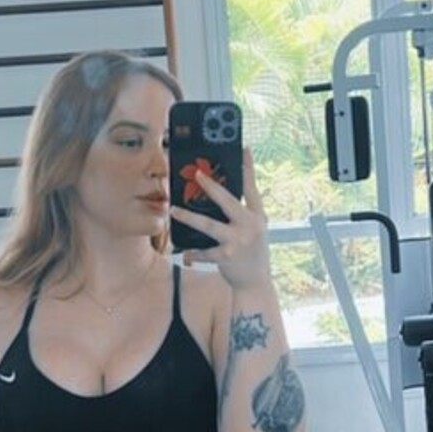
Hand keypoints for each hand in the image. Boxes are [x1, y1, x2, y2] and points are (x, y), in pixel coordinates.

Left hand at [170, 147, 270, 290]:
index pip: (252, 188)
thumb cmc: (252, 253)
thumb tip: (218, 196)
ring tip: (174, 209)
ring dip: (189, 217)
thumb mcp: (254, 230)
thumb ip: (242, 214)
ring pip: (208, 225)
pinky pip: (204, 250)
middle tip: (197, 174)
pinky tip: (185, 253)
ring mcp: (238, 241)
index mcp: (258, 216)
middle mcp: (251, 226)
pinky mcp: (226, 256)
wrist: (255, 282)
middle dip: (212, 186)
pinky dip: (193, 252)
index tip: (242, 149)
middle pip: (228, 200)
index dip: (248, 168)